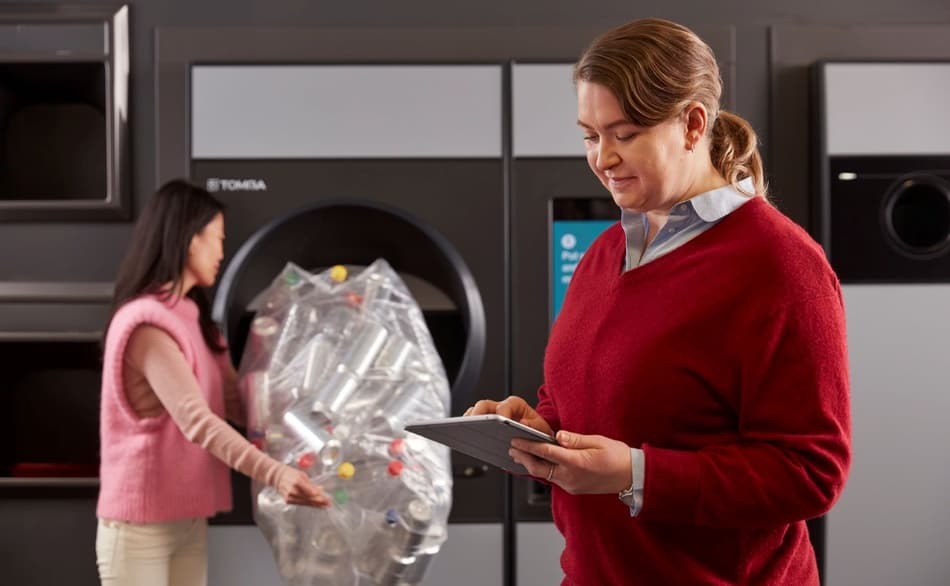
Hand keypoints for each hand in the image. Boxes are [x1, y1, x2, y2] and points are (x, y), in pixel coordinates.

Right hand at [277, 468, 330, 506]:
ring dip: (316, 504)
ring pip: (305, 502)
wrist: (277, 477)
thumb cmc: (291, 474)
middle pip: (308, 498)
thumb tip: (321, 490)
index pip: (309, 491)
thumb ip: (311, 484)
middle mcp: (292, 491)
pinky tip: (317, 505)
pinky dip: (309, 504)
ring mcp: (289, 497)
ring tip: (325, 505)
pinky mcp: (288, 501)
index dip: (318, 496)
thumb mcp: (302, 475)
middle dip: (320, 501)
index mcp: (297, 482)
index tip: (326, 498)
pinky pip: (301, 503)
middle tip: (329, 503)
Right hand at [464, 395, 553, 436]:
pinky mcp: (484, 424)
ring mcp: (490, 415)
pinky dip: (468, 430)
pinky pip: (472, 423)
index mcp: (515, 405)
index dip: (501, 414)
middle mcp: (500, 407)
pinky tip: (467, 440)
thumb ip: (536, 426)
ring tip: (466, 434)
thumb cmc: (538, 433)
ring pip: (474, 413)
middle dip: (477, 414)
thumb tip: (524, 423)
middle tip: (472, 424)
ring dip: (468, 422)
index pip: (505, 406)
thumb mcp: (542, 430)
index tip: (500, 423)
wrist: (536, 439)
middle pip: (483, 405)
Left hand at [509, 430, 631, 495]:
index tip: (516, 439)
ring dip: (531, 464)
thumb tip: (558, 436)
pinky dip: (543, 469)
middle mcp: (571, 477)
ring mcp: (571, 485)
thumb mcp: (598, 441)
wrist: (632, 476)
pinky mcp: (573, 488)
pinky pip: (554, 479)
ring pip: (545, 475)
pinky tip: (538, 462)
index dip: (529, 445)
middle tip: (511, 447)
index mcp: (577, 463)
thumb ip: (575, 440)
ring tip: (519, 454)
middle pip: (539, 468)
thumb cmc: (617, 456)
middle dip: (523, 457)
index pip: (546, 452)